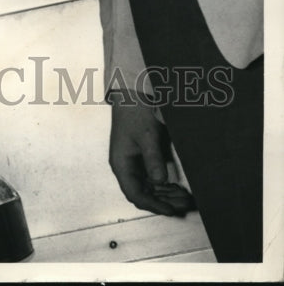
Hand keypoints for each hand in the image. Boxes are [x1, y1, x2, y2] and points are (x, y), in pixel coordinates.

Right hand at [109, 101, 194, 216]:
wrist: (133, 95)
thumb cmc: (135, 112)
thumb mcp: (147, 135)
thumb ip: (153, 158)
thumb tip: (160, 180)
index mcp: (121, 163)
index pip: (135, 193)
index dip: (152, 205)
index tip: (170, 210)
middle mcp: (127, 167)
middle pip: (144, 194)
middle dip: (164, 202)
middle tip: (184, 204)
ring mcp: (135, 165)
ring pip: (151, 189)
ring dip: (167, 196)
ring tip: (185, 199)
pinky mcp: (143, 160)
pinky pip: (154, 180)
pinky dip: (166, 186)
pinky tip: (179, 189)